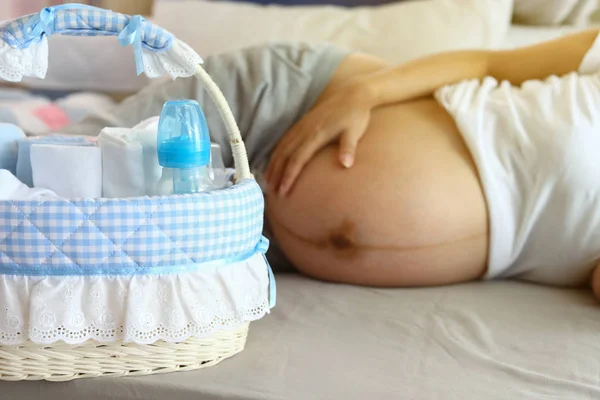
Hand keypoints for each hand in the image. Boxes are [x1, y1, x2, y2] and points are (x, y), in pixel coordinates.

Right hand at [265, 81, 373, 195]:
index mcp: (316, 134)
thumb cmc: (355, 116)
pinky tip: (274, 162)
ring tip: (268, 180)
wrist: (352, 95)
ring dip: (273, 165)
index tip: (283, 191)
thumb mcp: (355, 132)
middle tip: (271, 192)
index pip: (298, 159)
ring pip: (281, 148)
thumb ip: (348, 148)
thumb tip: (346, 164)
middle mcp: (304, 131)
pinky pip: (284, 140)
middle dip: (276, 174)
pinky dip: (276, 153)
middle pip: (285, 155)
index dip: (288, 176)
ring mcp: (301, 127)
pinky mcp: (301, 124)